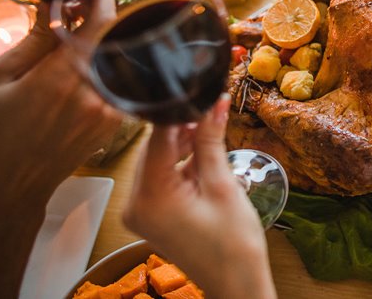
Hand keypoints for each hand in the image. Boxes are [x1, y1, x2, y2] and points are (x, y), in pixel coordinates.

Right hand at [0, 0, 123, 205]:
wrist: (2, 192)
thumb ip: (35, 39)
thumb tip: (55, 4)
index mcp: (63, 79)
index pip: (103, 23)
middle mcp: (95, 96)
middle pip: (118, 40)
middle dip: (103, 19)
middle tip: (78, 11)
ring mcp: (109, 114)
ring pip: (122, 62)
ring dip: (107, 45)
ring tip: (77, 39)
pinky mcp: (113, 127)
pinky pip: (120, 85)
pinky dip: (109, 69)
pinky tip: (84, 67)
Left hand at [124, 95, 276, 298]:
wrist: (236, 285)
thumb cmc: (233, 244)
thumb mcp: (222, 185)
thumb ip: (211, 141)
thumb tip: (213, 103)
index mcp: (150, 196)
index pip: (157, 138)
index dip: (180, 112)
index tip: (198, 92)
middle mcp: (135, 204)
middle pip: (154, 149)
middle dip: (183, 128)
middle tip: (212, 108)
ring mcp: (141, 212)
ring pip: (158, 162)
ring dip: (183, 145)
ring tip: (213, 132)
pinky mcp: (151, 216)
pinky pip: (161, 179)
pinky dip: (181, 166)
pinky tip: (204, 158)